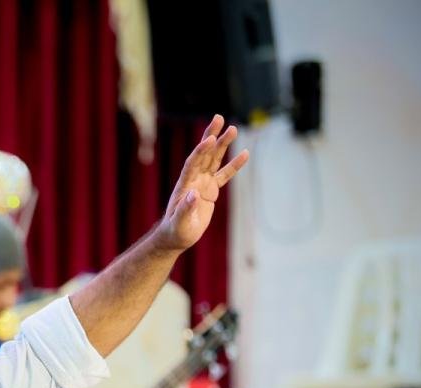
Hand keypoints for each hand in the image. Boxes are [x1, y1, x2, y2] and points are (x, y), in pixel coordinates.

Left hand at [156, 114, 248, 252]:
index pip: (193, 163)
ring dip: (223, 144)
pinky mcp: (211, 190)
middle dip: (211, 136)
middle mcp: (193, 180)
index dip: (200, 151)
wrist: (177, 236)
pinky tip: (244, 153)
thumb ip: (185, 209)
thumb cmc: (176, 231)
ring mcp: (203, 183)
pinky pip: (224, 174)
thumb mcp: (179, 223)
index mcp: (184, 185)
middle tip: (219, 118)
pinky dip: (234, 165)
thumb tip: (193, 194)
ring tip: (233, 128)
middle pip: (204, 154)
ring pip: (214, 159)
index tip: (210, 138)